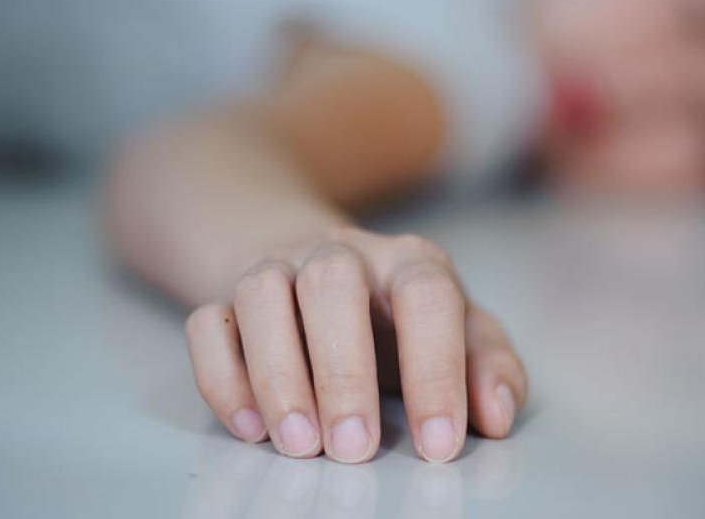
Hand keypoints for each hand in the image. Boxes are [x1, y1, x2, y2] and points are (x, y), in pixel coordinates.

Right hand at [184, 226, 526, 463]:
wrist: (313, 265)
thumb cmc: (397, 317)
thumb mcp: (457, 332)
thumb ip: (488, 366)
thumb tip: (496, 414)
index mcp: (409, 262)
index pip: (427, 296)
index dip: (436, 370)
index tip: (438, 444)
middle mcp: (341, 256)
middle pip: (332, 284)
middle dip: (343, 371)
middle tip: (354, 447)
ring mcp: (276, 270)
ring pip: (261, 292)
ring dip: (277, 373)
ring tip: (299, 443)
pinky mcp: (225, 299)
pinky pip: (207, 323)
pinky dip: (221, 376)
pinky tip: (251, 428)